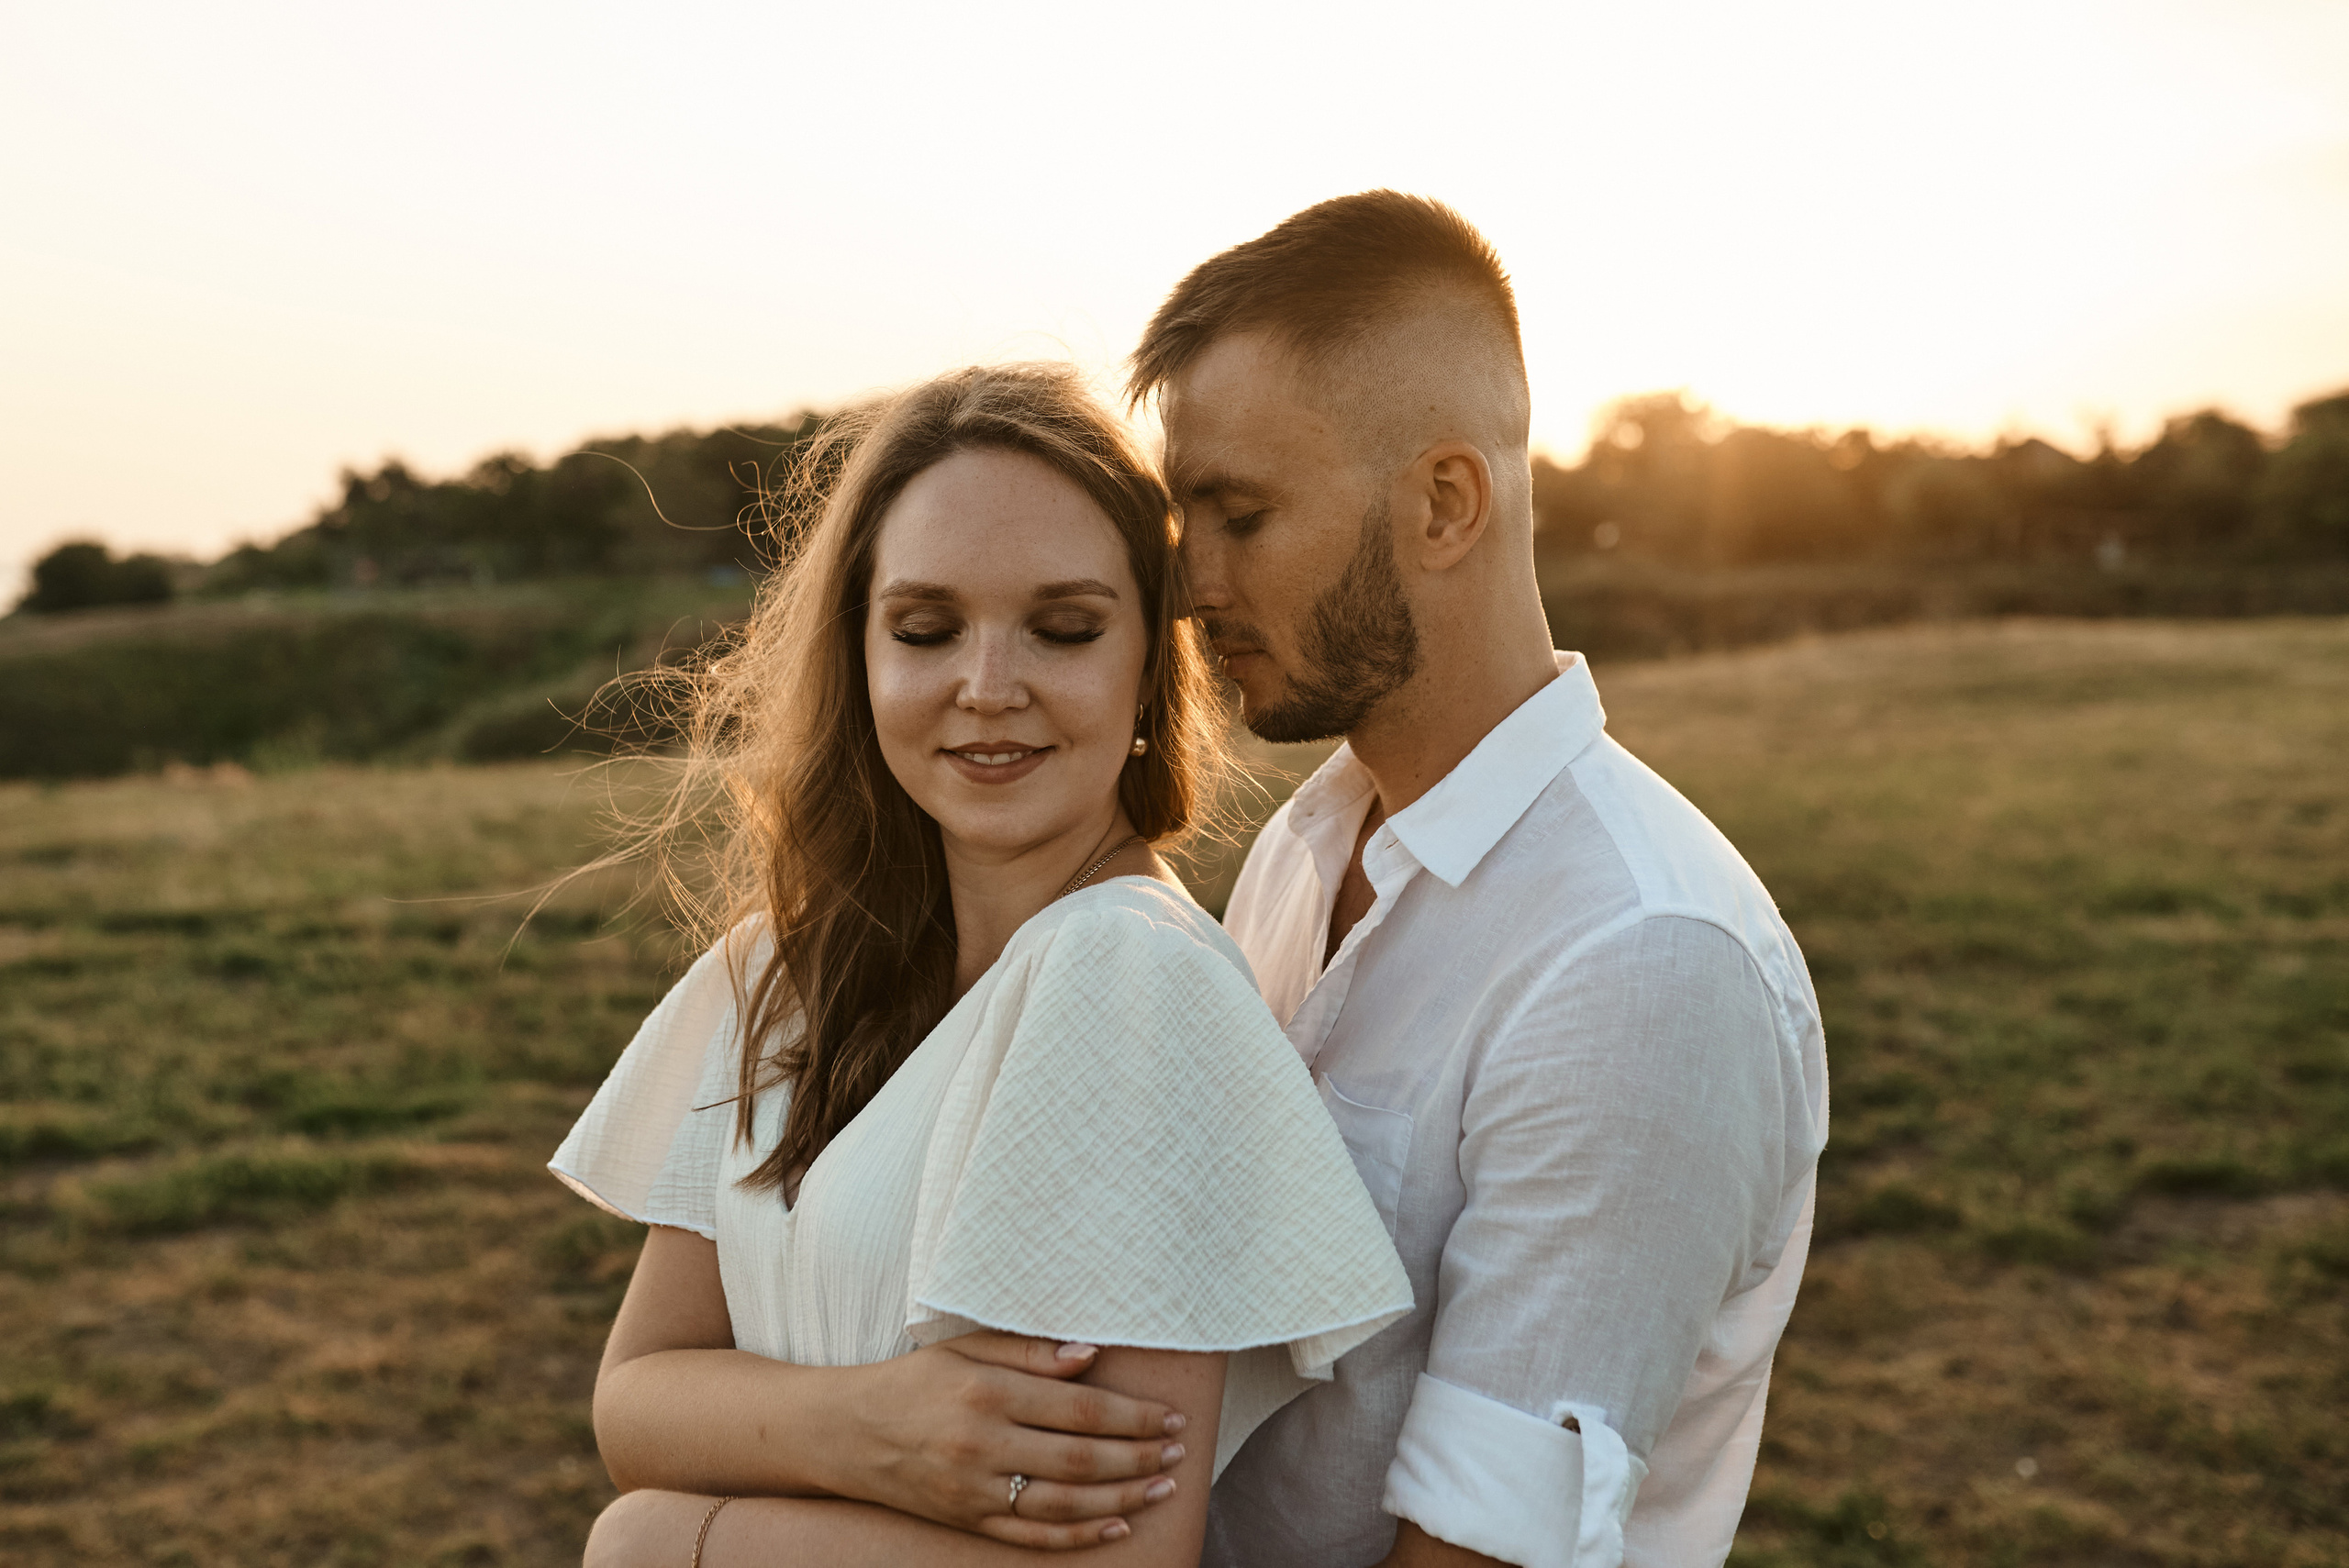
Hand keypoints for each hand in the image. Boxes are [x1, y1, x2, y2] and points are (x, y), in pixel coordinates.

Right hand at [843, 1331, 1191, 1549]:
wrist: (845, 1432)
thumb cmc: (913, 1380)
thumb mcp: (965, 1348)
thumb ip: (1030, 1353)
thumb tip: (1091, 1355)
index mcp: (988, 1393)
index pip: (1080, 1409)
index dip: (1133, 1415)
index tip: (1170, 1415)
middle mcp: (983, 1444)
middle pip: (1081, 1459)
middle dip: (1139, 1455)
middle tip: (1180, 1450)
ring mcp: (975, 1490)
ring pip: (1065, 1502)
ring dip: (1123, 1496)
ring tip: (1164, 1486)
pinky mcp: (967, 1520)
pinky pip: (1033, 1534)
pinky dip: (1079, 1534)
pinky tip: (1117, 1526)